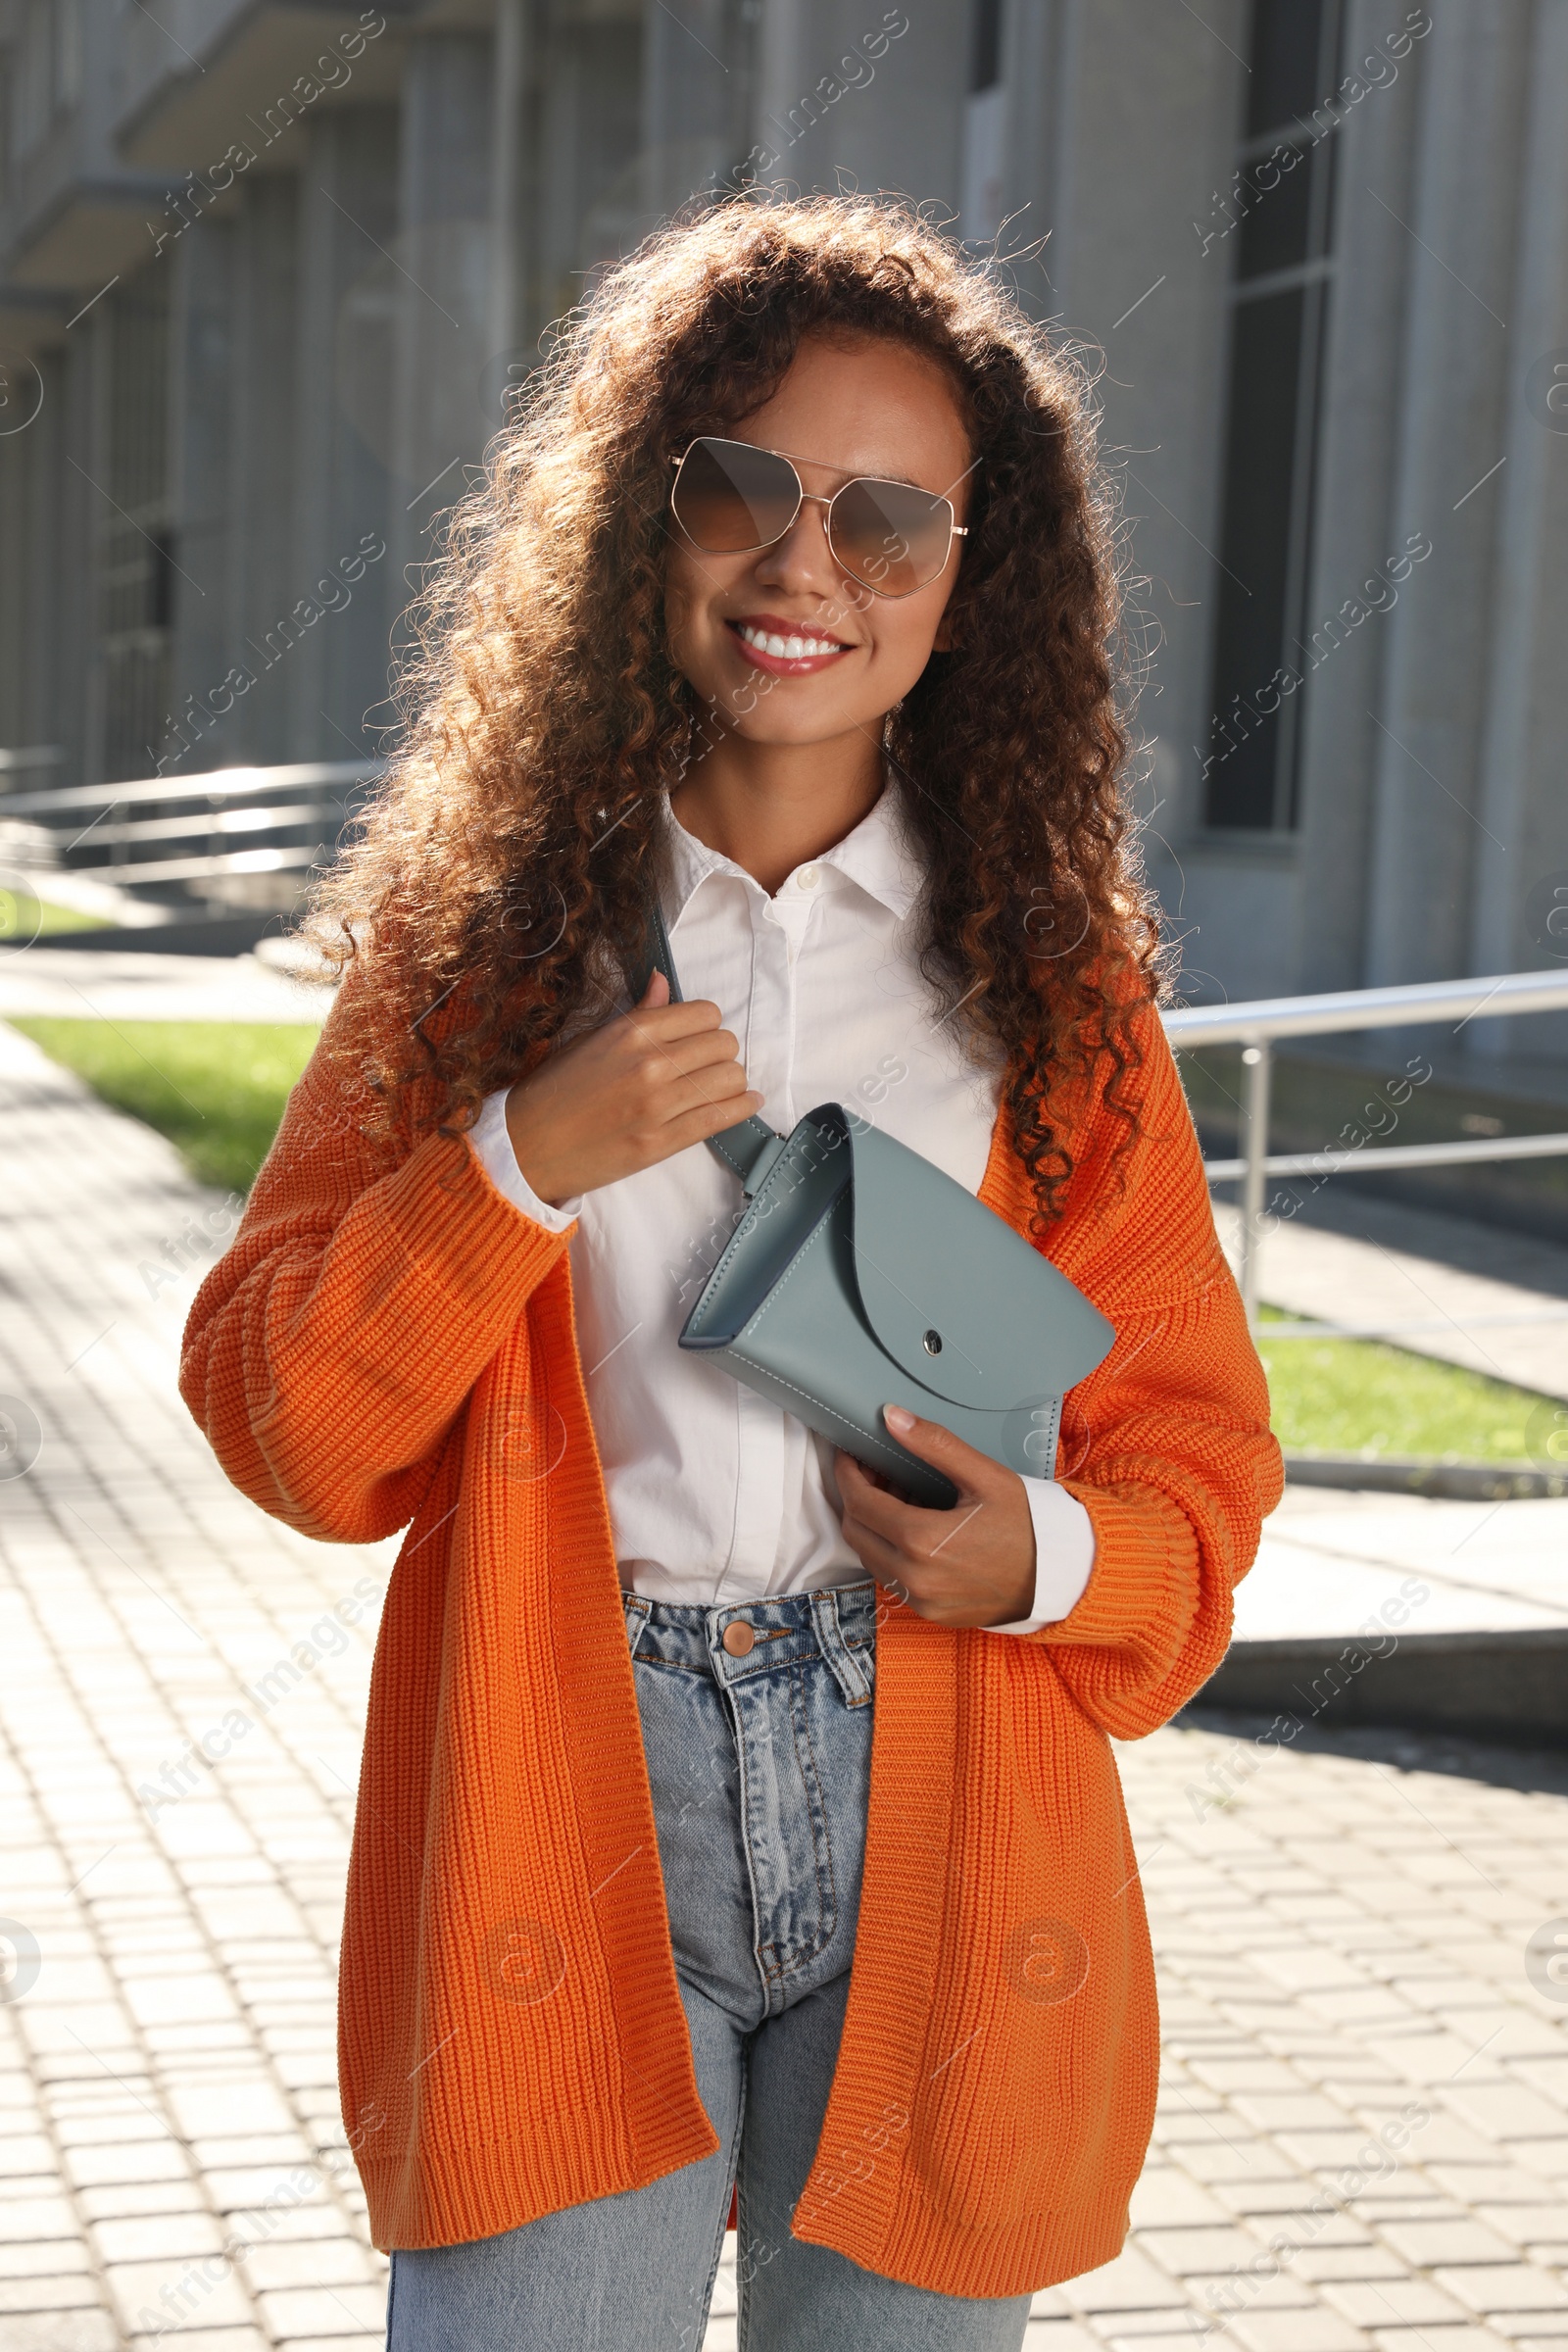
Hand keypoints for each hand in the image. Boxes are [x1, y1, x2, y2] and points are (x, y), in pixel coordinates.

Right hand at [504, 970, 763, 1203]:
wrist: (528, 1147)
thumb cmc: (555, 1091)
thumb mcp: (591, 1039)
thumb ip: (637, 1013)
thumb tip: (664, 982)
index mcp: (633, 1032)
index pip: (705, 1013)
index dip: (707, 1024)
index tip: (699, 1036)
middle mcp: (651, 1064)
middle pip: (724, 1044)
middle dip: (720, 1052)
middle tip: (708, 1064)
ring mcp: (659, 1105)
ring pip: (730, 1078)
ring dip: (732, 1080)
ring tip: (722, 1085)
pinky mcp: (663, 1142)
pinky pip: (721, 1117)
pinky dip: (742, 1107)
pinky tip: (748, 1102)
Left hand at [835, 1405, 1036, 1628]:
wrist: (1059, 1576)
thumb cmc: (1026, 1524)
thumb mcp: (984, 1476)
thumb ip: (934, 1445)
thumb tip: (891, 1417)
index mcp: (922, 1540)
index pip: (859, 1502)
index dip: (847, 1474)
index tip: (851, 1455)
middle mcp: (914, 1577)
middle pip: (855, 1530)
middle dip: (856, 1497)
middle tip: (874, 1471)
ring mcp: (920, 1600)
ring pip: (869, 1557)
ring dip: (871, 1525)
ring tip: (897, 1497)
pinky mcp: (930, 1612)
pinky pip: (891, 1579)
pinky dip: (889, 1551)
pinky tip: (913, 1528)